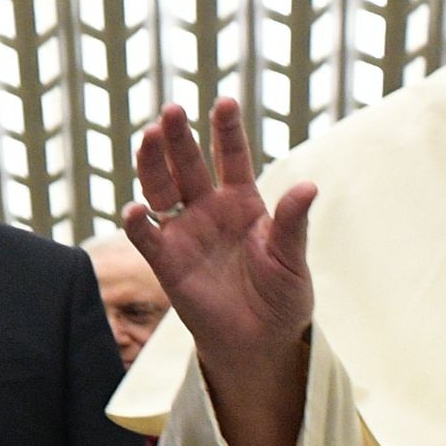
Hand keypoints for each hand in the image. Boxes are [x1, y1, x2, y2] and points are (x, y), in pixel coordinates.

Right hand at [126, 98, 317, 445]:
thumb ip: (291, 223)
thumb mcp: (292, 258)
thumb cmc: (282, 298)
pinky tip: (137, 208)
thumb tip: (308, 186)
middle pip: (188, 165)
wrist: (260, 342)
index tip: (223, 102)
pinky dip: (140, 222)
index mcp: (243, 202)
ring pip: (161, 189)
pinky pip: (149, 237)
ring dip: (153, 164)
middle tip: (171, 111)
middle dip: (179, 138)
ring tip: (150, 138)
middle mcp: (209, 209)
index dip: (226, 130)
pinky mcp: (167, 262)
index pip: (231, 157)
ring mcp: (185, 233)